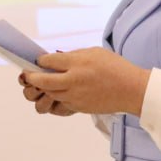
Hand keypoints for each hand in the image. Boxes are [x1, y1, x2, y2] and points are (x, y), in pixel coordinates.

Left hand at [21, 48, 150, 115]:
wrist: (133, 90)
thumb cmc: (115, 68)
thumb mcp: (93, 52)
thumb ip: (72, 56)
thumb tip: (54, 59)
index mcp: (76, 64)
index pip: (47, 62)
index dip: (39, 61)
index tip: (37, 60)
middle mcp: (73, 81)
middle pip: (41, 81)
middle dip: (30, 77)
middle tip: (28, 74)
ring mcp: (75, 96)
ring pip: (48, 94)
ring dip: (42, 89)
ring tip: (42, 84)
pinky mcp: (78, 107)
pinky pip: (59, 104)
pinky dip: (55, 98)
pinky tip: (57, 92)